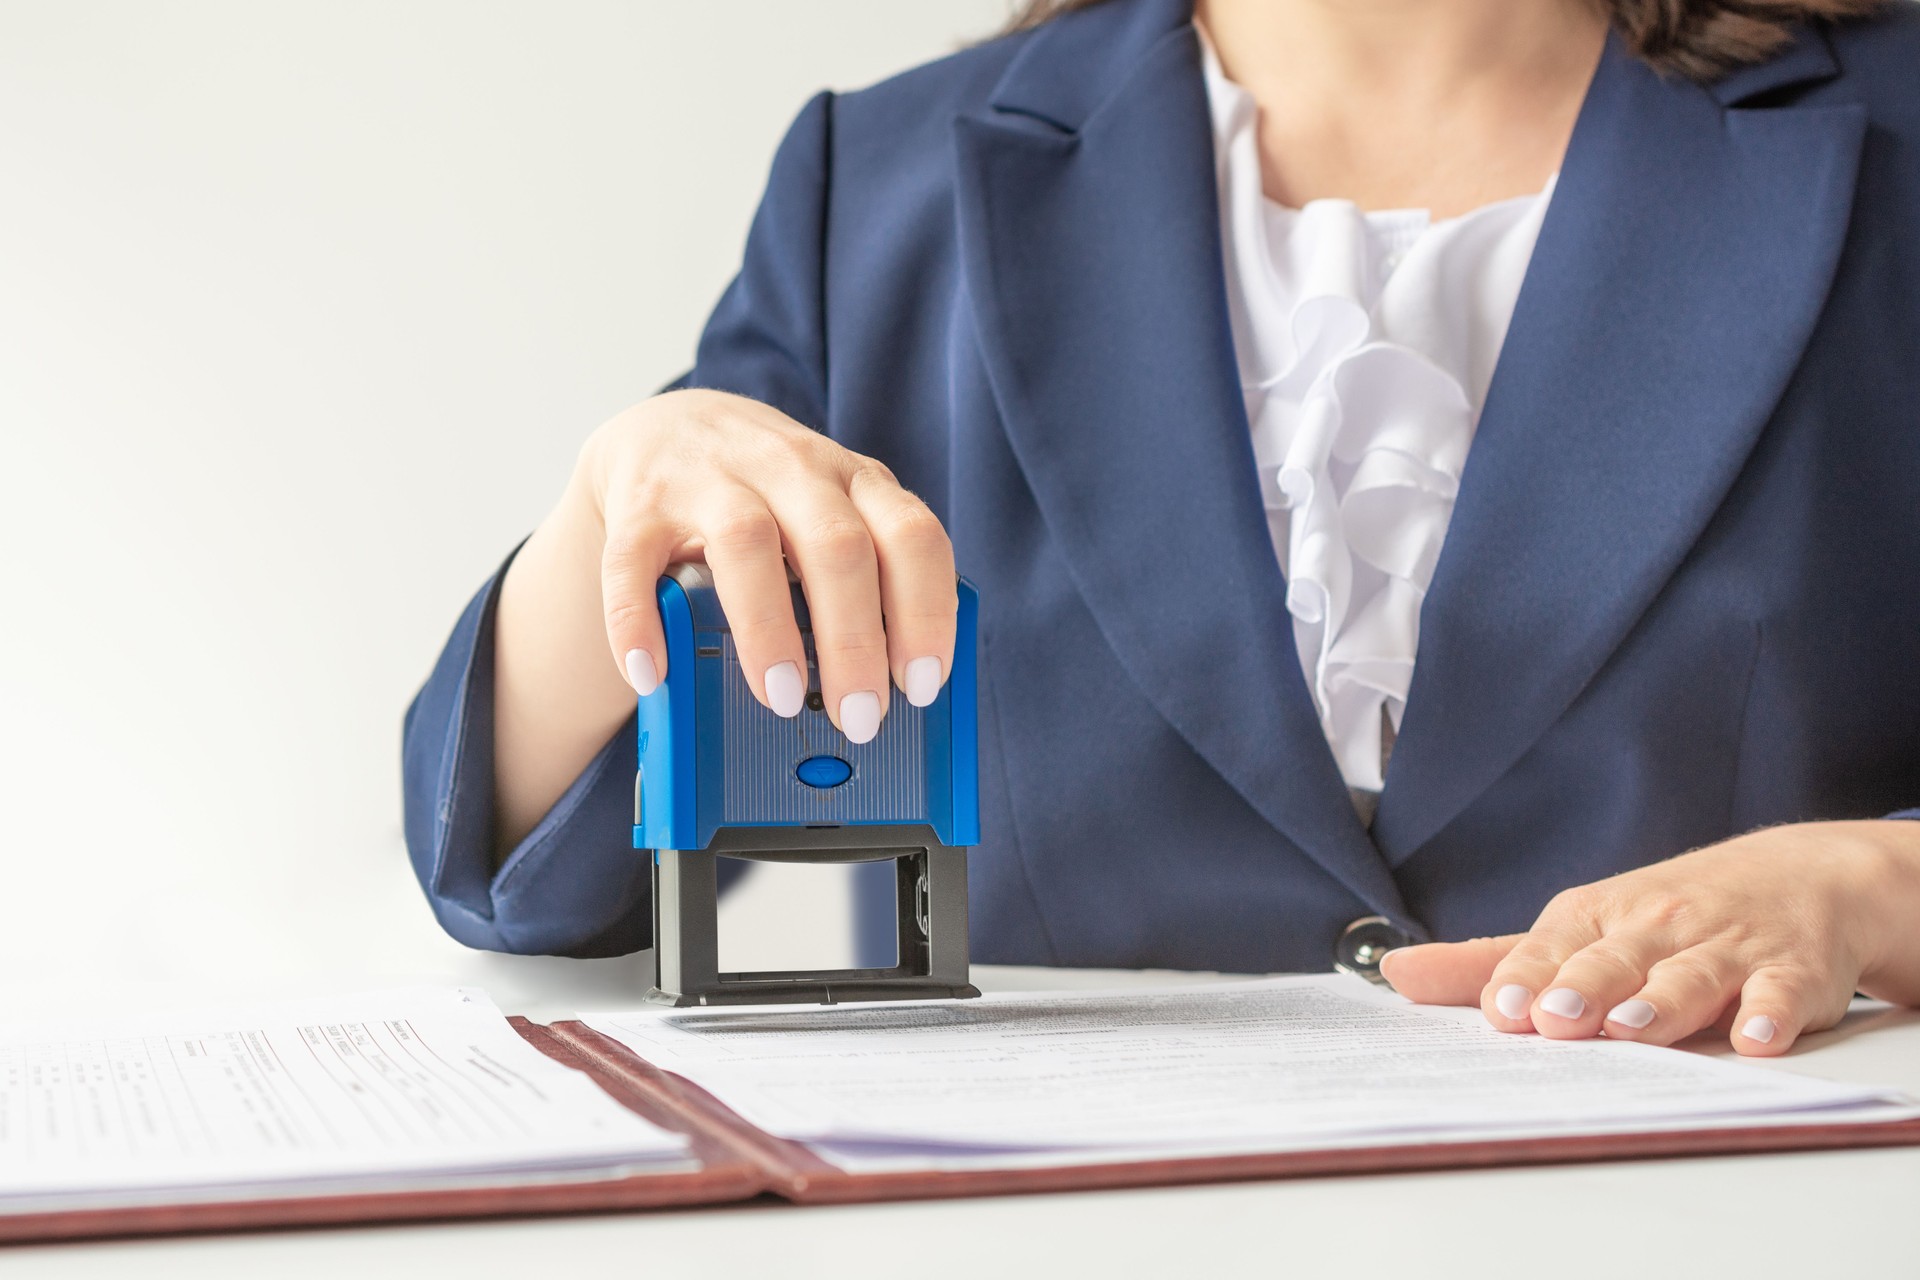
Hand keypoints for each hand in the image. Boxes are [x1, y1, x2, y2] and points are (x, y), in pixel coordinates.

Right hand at [585, 389, 956, 740]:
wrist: (671, 428)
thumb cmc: (771, 493)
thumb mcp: (837, 516)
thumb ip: (870, 580)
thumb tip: (892, 689)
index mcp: (855, 480)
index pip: (911, 537)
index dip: (925, 613)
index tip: (923, 682)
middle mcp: (790, 469)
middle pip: (837, 547)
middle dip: (855, 641)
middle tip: (860, 715)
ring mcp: (711, 480)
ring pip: (747, 544)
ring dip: (768, 630)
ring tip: (783, 698)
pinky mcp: (640, 503)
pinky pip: (634, 564)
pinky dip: (637, 622)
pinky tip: (651, 673)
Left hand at [1379, 821, 1919, 1054]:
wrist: (1803, 874)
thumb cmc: (1667, 916)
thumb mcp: (1580, 927)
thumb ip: (1491, 961)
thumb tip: (1395, 974)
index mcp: (1598, 918)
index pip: (1551, 948)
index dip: (1526, 981)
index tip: (1501, 1013)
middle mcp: (1657, 928)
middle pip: (1616, 961)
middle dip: (1583, 988)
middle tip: (1555, 1019)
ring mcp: (1726, 949)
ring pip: (1690, 977)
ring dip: (1660, 1003)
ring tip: (1630, 1029)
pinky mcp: (1792, 973)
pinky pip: (1779, 994)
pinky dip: (1768, 1015)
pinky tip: (1752, 1038)